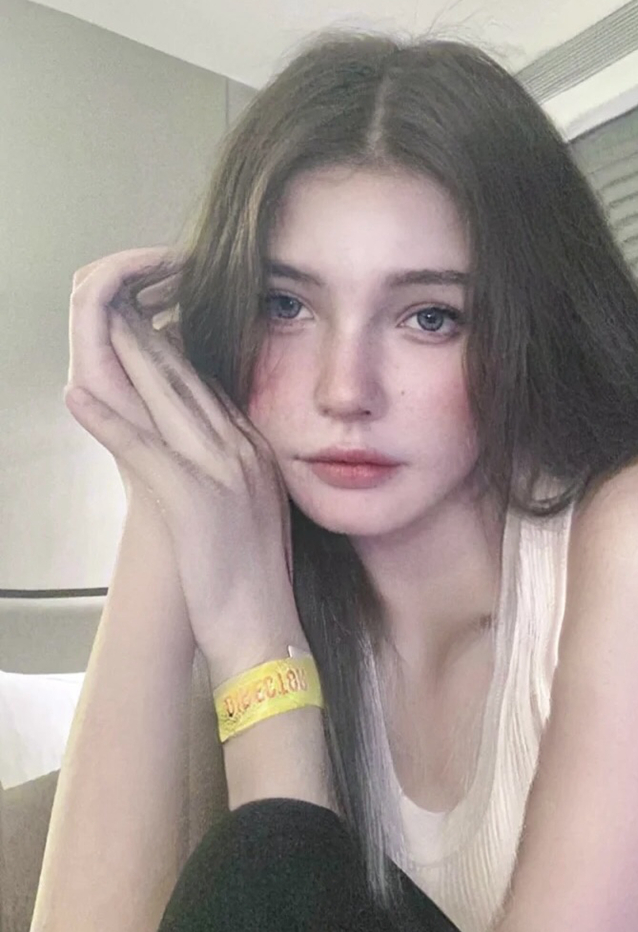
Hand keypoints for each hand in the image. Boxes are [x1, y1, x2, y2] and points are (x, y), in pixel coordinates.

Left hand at [65, 250, 299, 682]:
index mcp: (255, 455)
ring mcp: (220, 472)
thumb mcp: (256, 515)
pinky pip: (143, 448)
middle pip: (189, 383)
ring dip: (132, 357)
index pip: (212, 391)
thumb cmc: (255, 582)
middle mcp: (242, 453)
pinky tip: (78, 396)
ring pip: (169, 400)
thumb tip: (214, 453)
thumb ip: (238, 473)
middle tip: (124, 303)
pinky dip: (107, 420)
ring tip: (105, 323)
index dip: (179, 356)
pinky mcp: (193, 499)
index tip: (156, 328)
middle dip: (152, 340)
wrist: (265, 628)